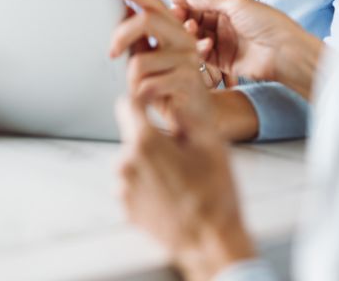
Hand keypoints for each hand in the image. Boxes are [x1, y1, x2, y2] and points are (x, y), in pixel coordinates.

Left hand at [109, 0, 210, 130]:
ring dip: (130, 80)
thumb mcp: (151, 61)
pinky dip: (140, 95)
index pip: (155, 4)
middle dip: (121, 34)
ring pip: (140, 60)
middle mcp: (184, 39)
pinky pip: (148, 84)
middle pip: (147, 19)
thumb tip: (123, 11)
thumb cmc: (170, 91)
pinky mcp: (189, 79)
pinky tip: (147, 101)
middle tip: (112, 53)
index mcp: (176, 31)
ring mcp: (189, 58)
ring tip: (138, 90)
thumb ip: (140, 39)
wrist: (197, 122)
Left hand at [116, 95, 255, 280]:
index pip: (127, 104)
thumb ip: (187, 113)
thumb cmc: (214, 190)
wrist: (211, 240)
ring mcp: (124, 188)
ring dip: (149, 161)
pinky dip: (146, 183)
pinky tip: (169, 193)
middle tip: (181, 153)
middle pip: (133, 135)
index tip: (152, 101)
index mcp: (146, 141)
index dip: (141, 99)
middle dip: (153, 137)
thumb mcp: (211, 142)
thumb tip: (173, 100)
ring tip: (178, 177)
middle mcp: (127, 162)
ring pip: (133, 160)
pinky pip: (132, 184)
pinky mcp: (126, 208)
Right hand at [171, 0, 322, 100]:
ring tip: (192, 30)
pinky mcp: (224, 63)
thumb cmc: (267, 23)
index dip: (185, 2)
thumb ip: (208, 0)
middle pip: (195, 21)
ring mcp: (224, 44)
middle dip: (184, 18)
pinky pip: (204, 56)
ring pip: (197, 38)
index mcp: (229, 8)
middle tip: (177, 17)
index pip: (200, 4)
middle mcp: (224, 25)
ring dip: (190, 33)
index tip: (172, 1)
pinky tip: (204, 45)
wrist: (285, 52)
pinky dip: (199, 50)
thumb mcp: (236, 4)